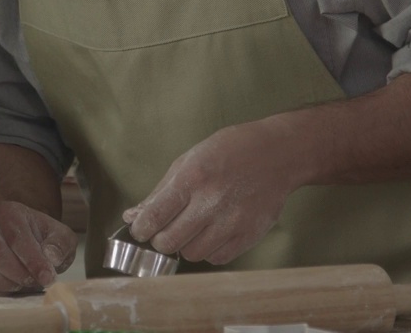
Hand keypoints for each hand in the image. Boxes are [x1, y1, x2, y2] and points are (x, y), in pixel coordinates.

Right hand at [0, 201, 76, 296]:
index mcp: (8, 213)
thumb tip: (51, 257)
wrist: (21, 238)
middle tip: (38, 281)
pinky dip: (1, 292)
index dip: (33, 262)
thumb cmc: (40, 237)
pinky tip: (13, 285)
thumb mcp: (59, 235)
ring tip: (26, 282)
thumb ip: (60, 244)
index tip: (48, 278)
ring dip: (12, 285)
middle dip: (22, 276)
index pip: (16, 239)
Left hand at [124, 121, 305, 264]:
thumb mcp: (188, 160)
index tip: (139, 230)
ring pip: (192, 254)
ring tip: (191, 228)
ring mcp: (233, 221)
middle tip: (164, 230)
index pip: (155, 216)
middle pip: (169, 242)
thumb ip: (159, 192)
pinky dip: (208, 251)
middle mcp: (212, 202)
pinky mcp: (249, 235)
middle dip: (159, 240)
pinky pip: (217, 258)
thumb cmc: (229, 152)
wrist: (277, 154)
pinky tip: (210, 233)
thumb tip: (132, 216)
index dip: (140, 229)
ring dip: (184, 245)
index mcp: (192, 178)